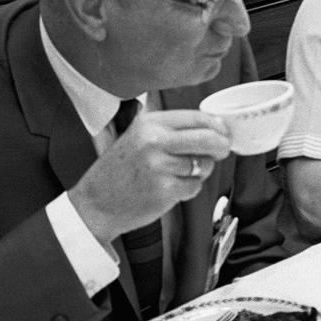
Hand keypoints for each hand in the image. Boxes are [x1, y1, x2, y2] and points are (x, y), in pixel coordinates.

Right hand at [69, 109, 232, 241]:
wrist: (95, 203)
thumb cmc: (120, 171)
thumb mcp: (139, 137)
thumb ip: (171, 130)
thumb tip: (214, 127)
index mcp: (150, 124)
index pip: (197, 117)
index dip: (218, 125)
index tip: (225, 132)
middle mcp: (154, 141)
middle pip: (208, 138)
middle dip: (222, 145)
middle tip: (223, 150)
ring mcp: (159, 166)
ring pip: (204, 165)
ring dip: (200, 171)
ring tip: (179, 174)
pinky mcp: (164, 190)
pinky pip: (195, 187)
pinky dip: (189, 189)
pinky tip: (171, 188)